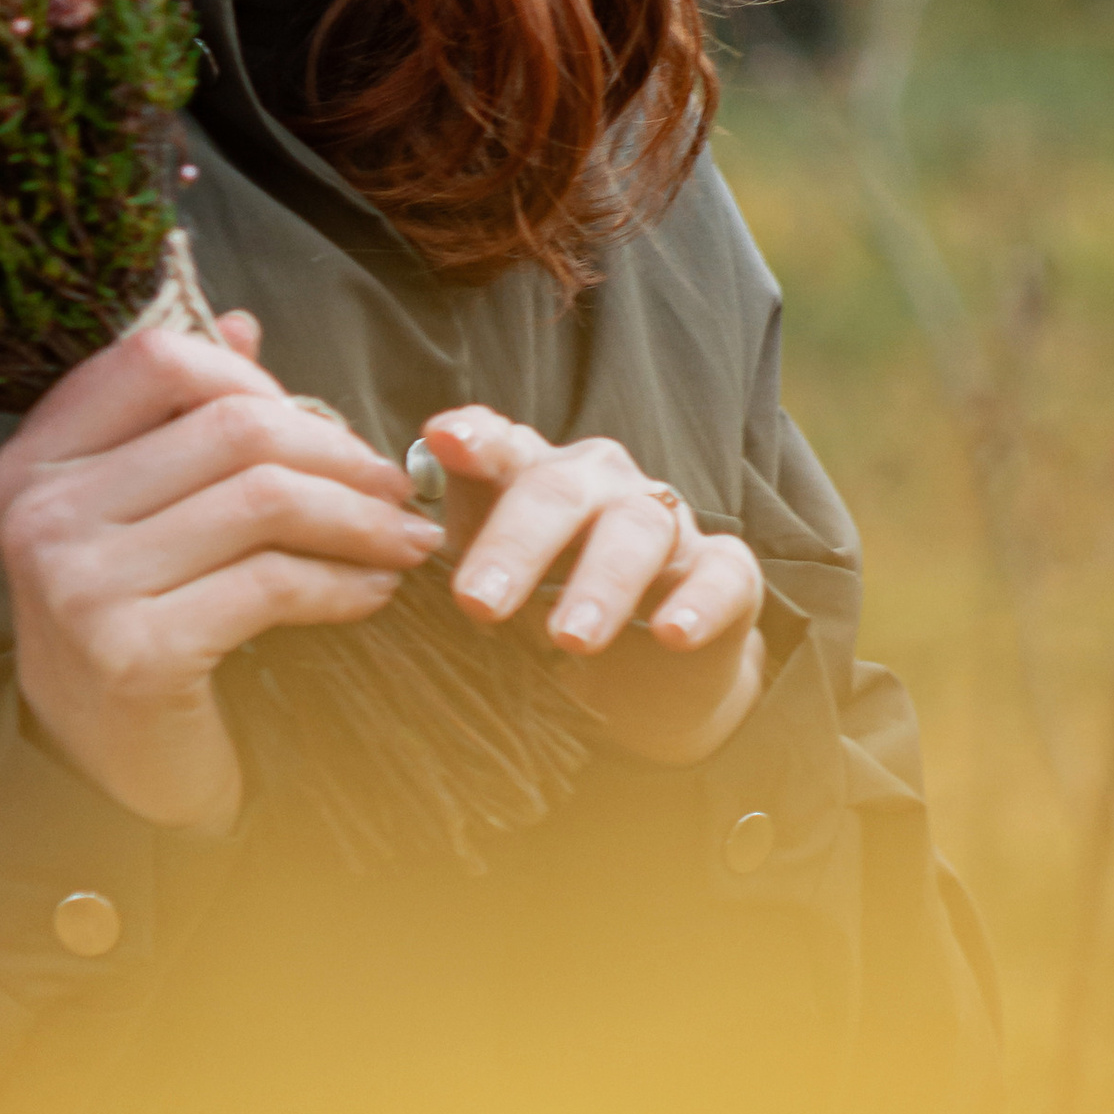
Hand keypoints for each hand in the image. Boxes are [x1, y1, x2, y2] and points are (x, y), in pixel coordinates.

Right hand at [0, 314, 443, 834]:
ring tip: (404, 537)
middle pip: (230, 427)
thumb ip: (177, 419)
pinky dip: (344, 582)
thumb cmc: (131, 620)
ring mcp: (79, 583)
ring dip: (359, 517)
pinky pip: (272, 584)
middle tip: (396, 485)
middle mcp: (40, 512)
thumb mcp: (134, 512)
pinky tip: (372, 591)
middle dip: (338, 451)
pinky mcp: (134, 650)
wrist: (100, 767)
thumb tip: (243, 323)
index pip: (156, 359)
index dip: (254, 377)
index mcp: (32, 459)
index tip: (315, 423)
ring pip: (264, 500)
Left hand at [420, 408, 766, 765]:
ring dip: (600, 584)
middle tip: (477, 604)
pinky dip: (698, 602)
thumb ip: (443, 535)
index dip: (475, 439)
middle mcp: (602, 483)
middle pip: (560, 491)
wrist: (641, 674)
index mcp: (536, 474)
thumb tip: (389, 522)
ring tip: (567, 640)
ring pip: (638, 529)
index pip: (502, 445)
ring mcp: (668, 523)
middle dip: (517, 546)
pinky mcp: (725, 572)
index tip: (444, 441)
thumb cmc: (546, 603)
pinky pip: (720, 574)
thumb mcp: (488, 575)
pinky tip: (672, 633)